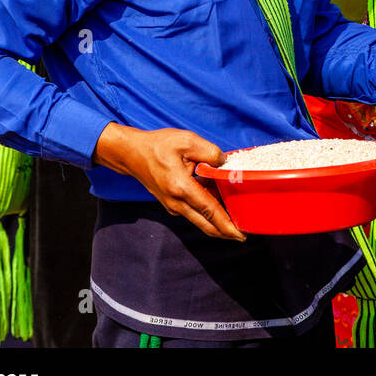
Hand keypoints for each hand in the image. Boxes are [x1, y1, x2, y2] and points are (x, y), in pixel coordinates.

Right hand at [92, 123, 245, 240]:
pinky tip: (220, 204)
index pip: (209, 211)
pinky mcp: (172, 204)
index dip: (227, 224)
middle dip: (226, 232)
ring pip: (200, 220)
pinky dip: (208, 213)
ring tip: (237, 219)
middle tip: (244, 235)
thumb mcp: (187, 141)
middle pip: (206, 224)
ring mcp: (172, 205)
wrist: (131, 153)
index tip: (241, 235)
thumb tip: (224, 164)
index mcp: (181, 187)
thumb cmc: (158, 145)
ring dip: (218, 222)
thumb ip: (210, 152)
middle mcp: (176, 202)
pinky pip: (194, 212)